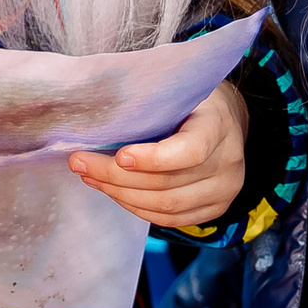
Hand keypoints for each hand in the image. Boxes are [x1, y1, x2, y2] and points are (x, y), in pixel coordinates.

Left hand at [68, 82, 247, 227]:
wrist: (225, 119)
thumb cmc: (190, 99)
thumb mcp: (176, 88)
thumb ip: (148, 101)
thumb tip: (95, 111)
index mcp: (218, 125)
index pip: (191, 151)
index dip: (153, 159)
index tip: (118, 155)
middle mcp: (228, 162)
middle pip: (167, 184)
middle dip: (115, 177)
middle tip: (80, 163)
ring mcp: (224, 190)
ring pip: (165, 206)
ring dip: (120, 194)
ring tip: (90, 177)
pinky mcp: (215, 208)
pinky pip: (170, 219)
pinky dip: (136, 207)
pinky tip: (113, 191)